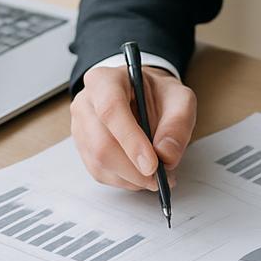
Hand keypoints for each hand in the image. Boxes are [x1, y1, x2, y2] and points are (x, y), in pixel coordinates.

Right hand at [70, 65, 196, 191]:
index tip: (153, 164)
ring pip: (99, 163)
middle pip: (102, 143)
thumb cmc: (158, 94)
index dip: (131, 140)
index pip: (111, 110)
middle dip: (134, 168)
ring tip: (156, 177)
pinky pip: (100, 173)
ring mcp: (80, 127)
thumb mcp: (180, 98)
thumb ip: (178, 122)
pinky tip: (141, 175)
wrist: (143, 95)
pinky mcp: (83, 149)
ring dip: (131, 177)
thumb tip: (166, 156)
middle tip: (161, 178)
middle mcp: (86, 103)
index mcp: (105, 80)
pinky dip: (125, 180)